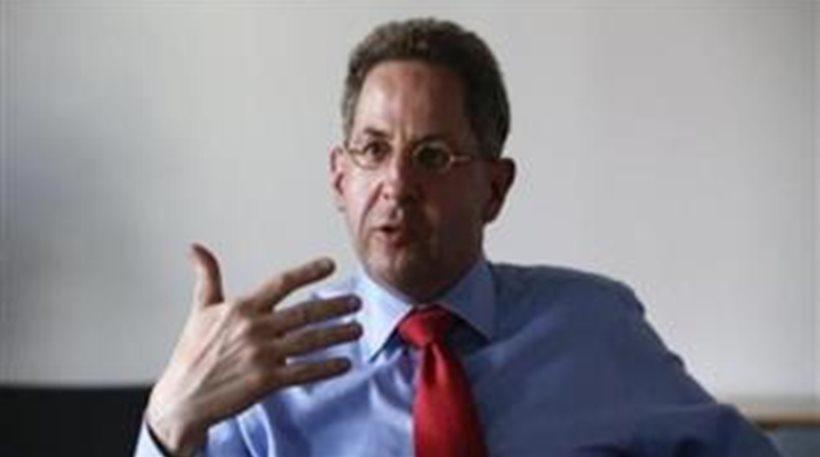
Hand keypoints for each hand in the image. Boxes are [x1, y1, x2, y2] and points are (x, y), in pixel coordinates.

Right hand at [145, 243, 361, 455]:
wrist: (183, 398)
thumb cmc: (192, 354)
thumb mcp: (199, 310)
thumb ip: (207, 277)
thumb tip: (195, 248)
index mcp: (242, 309)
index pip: (282, 283)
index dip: (308, 272)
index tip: (330, 264)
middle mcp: (255, 328)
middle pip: (304, 312)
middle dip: (335, 306)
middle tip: (356, 302)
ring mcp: (262, 355)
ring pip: (310, 340)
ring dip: (338, 334)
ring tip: (357, 329)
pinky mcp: (266, 380)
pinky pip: (304, 372)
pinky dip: (327, 368)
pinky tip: (344, 363)